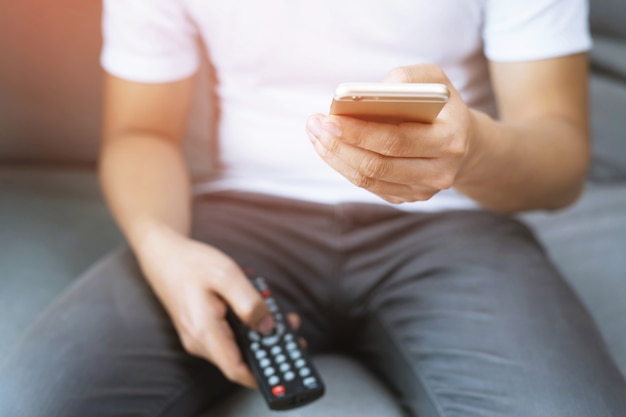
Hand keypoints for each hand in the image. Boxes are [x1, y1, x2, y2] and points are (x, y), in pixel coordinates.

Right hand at [137, 226, 298, 387]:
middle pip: (240, 359)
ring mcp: (199, 338)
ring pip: (236, 347)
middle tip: (290, 328)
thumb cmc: (191, 263)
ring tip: (279, 314)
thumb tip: (267, 326)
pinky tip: (258, 309)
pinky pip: (229, 337)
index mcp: (204, 331)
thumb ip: (248, 302)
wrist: (163, 256)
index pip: (235, 369)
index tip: (285, 366)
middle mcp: (199, 341)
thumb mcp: (226, 275)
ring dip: (259, 335)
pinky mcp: (202, 331)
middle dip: (268, 348)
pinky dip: (247, 327)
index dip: (262, 374)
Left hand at [306, 64, 477, 203]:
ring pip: (369, 179)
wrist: (464, 142)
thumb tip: (375, 91)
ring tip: (315, 134)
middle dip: (339, 144)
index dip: (358, 132)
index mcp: (449, 140)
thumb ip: (410, 77)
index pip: (396, 140)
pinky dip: (344, 166)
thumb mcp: (436, 80)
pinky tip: (328, 147)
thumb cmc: (442, 106)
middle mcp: (438, 172)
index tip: (329, 118)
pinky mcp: (407, 197)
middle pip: (377, 164)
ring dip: (336, 157)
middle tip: (314, 124)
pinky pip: (369, 186)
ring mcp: (422, 190)